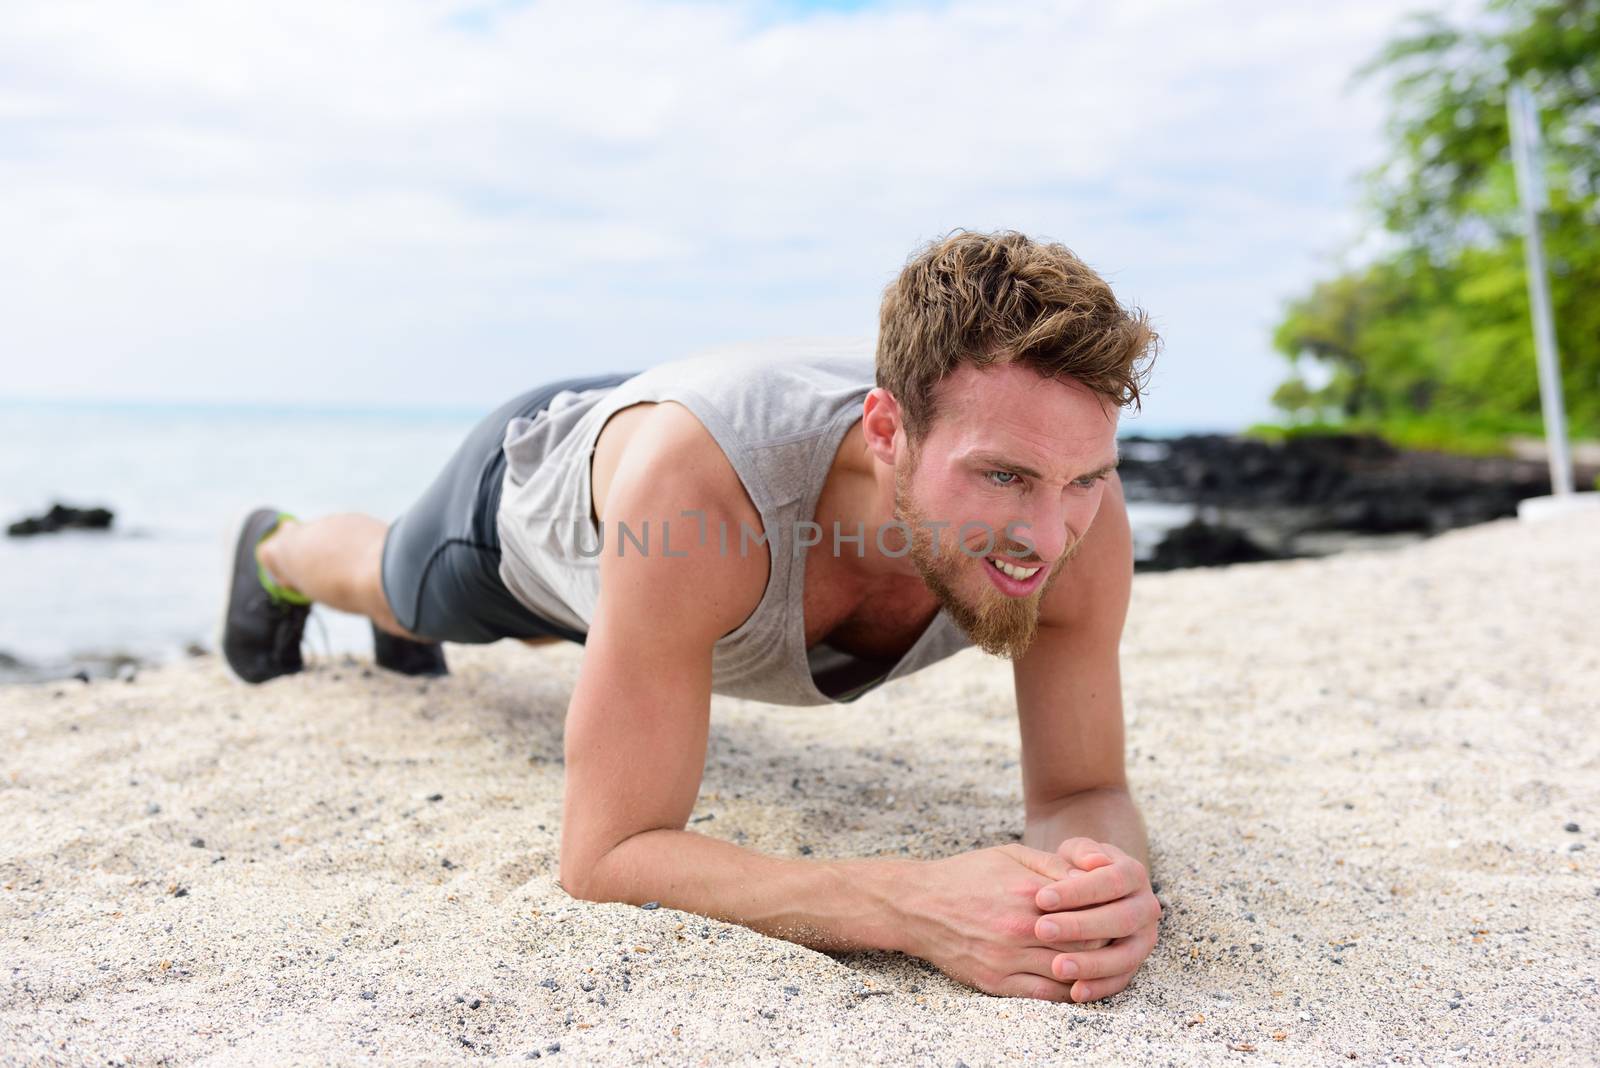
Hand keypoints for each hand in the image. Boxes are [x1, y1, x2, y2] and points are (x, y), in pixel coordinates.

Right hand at [895, 845, 1117, 1001]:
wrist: (917, 904)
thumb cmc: (967, 875)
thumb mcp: (1011, 855)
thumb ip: (1055, 864)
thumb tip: (1096, 872)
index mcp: (1029, 892)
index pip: (1089, 909)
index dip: (1107, 913)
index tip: (1115, 912)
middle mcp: (1021, 927)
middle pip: (1085, 944)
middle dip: (1104, 942)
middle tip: (1115, 939)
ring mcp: (1008, 958)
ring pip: (1068, 972)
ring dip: (1089, 970)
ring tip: (1099, 961)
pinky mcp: (996, 981)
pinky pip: (1043, 995)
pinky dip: (1066, 992)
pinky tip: (1075, 982)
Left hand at [1030, 837, 1161, 1002]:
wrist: (1090, 889)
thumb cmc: (1076, 868)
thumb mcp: (1076, 852)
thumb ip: (1082, 853)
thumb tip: (1095, 861)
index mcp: (1133, 874)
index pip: (1110, 881)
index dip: (1078, 891)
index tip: (1042, 897)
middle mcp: (1145, 907)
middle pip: (1120, 919)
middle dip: (1080, 926)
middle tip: (1042, 929)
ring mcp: (1143, 938)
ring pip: (1125, 955)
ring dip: (1092, 964)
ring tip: (1057, 967)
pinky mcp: (1134, 963)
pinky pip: (1122, 980)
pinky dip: (1100, 988)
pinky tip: (1074, 992)